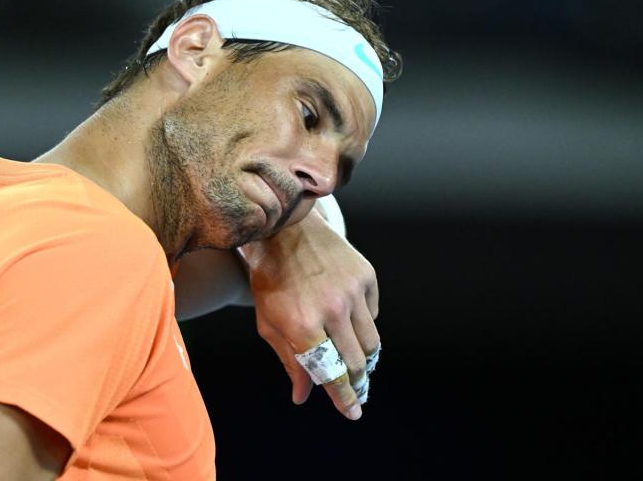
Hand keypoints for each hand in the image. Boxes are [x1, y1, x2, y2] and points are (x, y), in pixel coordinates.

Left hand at [239, 208, 379, 419]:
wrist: (285, 230)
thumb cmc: (270, 281)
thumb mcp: (269, 323)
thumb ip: (289, 361)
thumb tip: (303, 396)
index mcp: (303, 325)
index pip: (330, 373)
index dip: (343, 398)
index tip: (353, 413)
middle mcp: (332, 309)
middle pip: (356, 362)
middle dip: (358, 383)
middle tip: (357, 392)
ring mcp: (352, 291)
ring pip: (371, 341)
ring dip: (366, 358)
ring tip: (358, 365)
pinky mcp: (366, 275)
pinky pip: (373, 313)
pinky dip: (363, 324)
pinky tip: (349, 322)